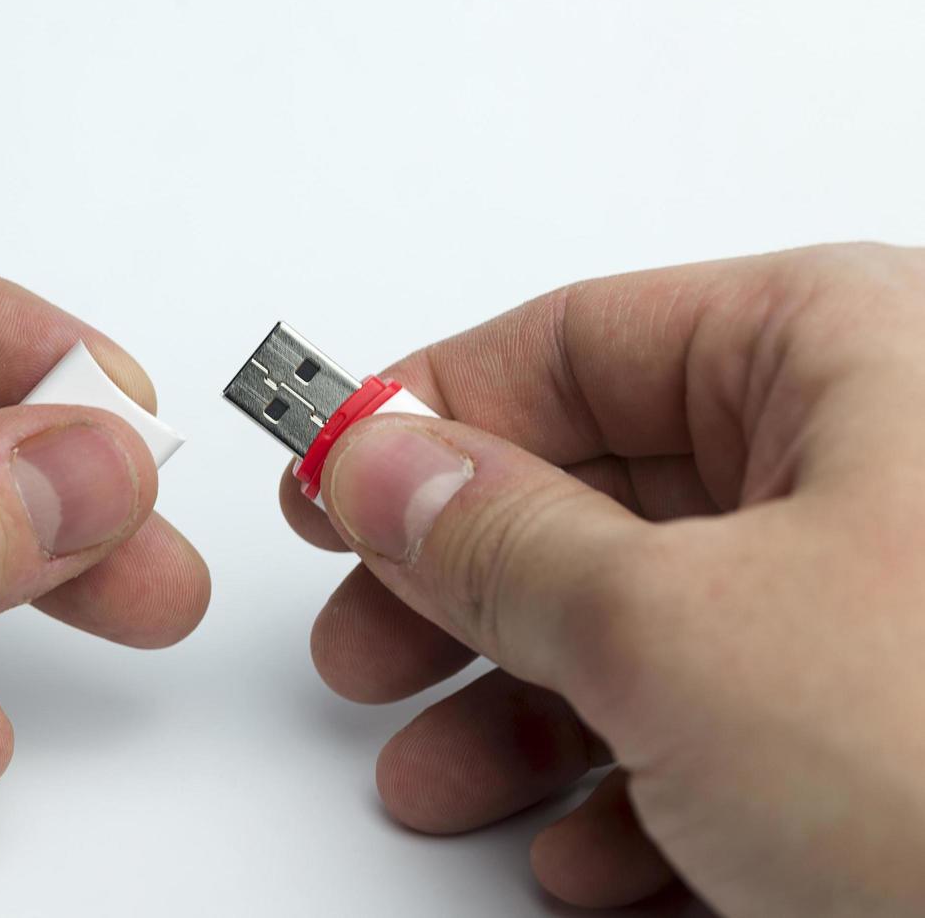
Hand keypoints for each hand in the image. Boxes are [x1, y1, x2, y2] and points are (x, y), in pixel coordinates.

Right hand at [285, 244, 924, 914]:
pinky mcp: (890, 728)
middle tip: (362, 641)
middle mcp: (873, 460)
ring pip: (647, 626)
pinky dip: (631, 790)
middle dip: (463, 590)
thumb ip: (499, 536)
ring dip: (525, 712)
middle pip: (598, 491)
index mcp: (843, 357)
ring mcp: (882, 603)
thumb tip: (381, 465)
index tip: (329, 482)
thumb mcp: (677, 629)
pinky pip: (722, 724)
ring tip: (438, 777)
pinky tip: (581, 855)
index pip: (575, 342)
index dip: (430, 415)